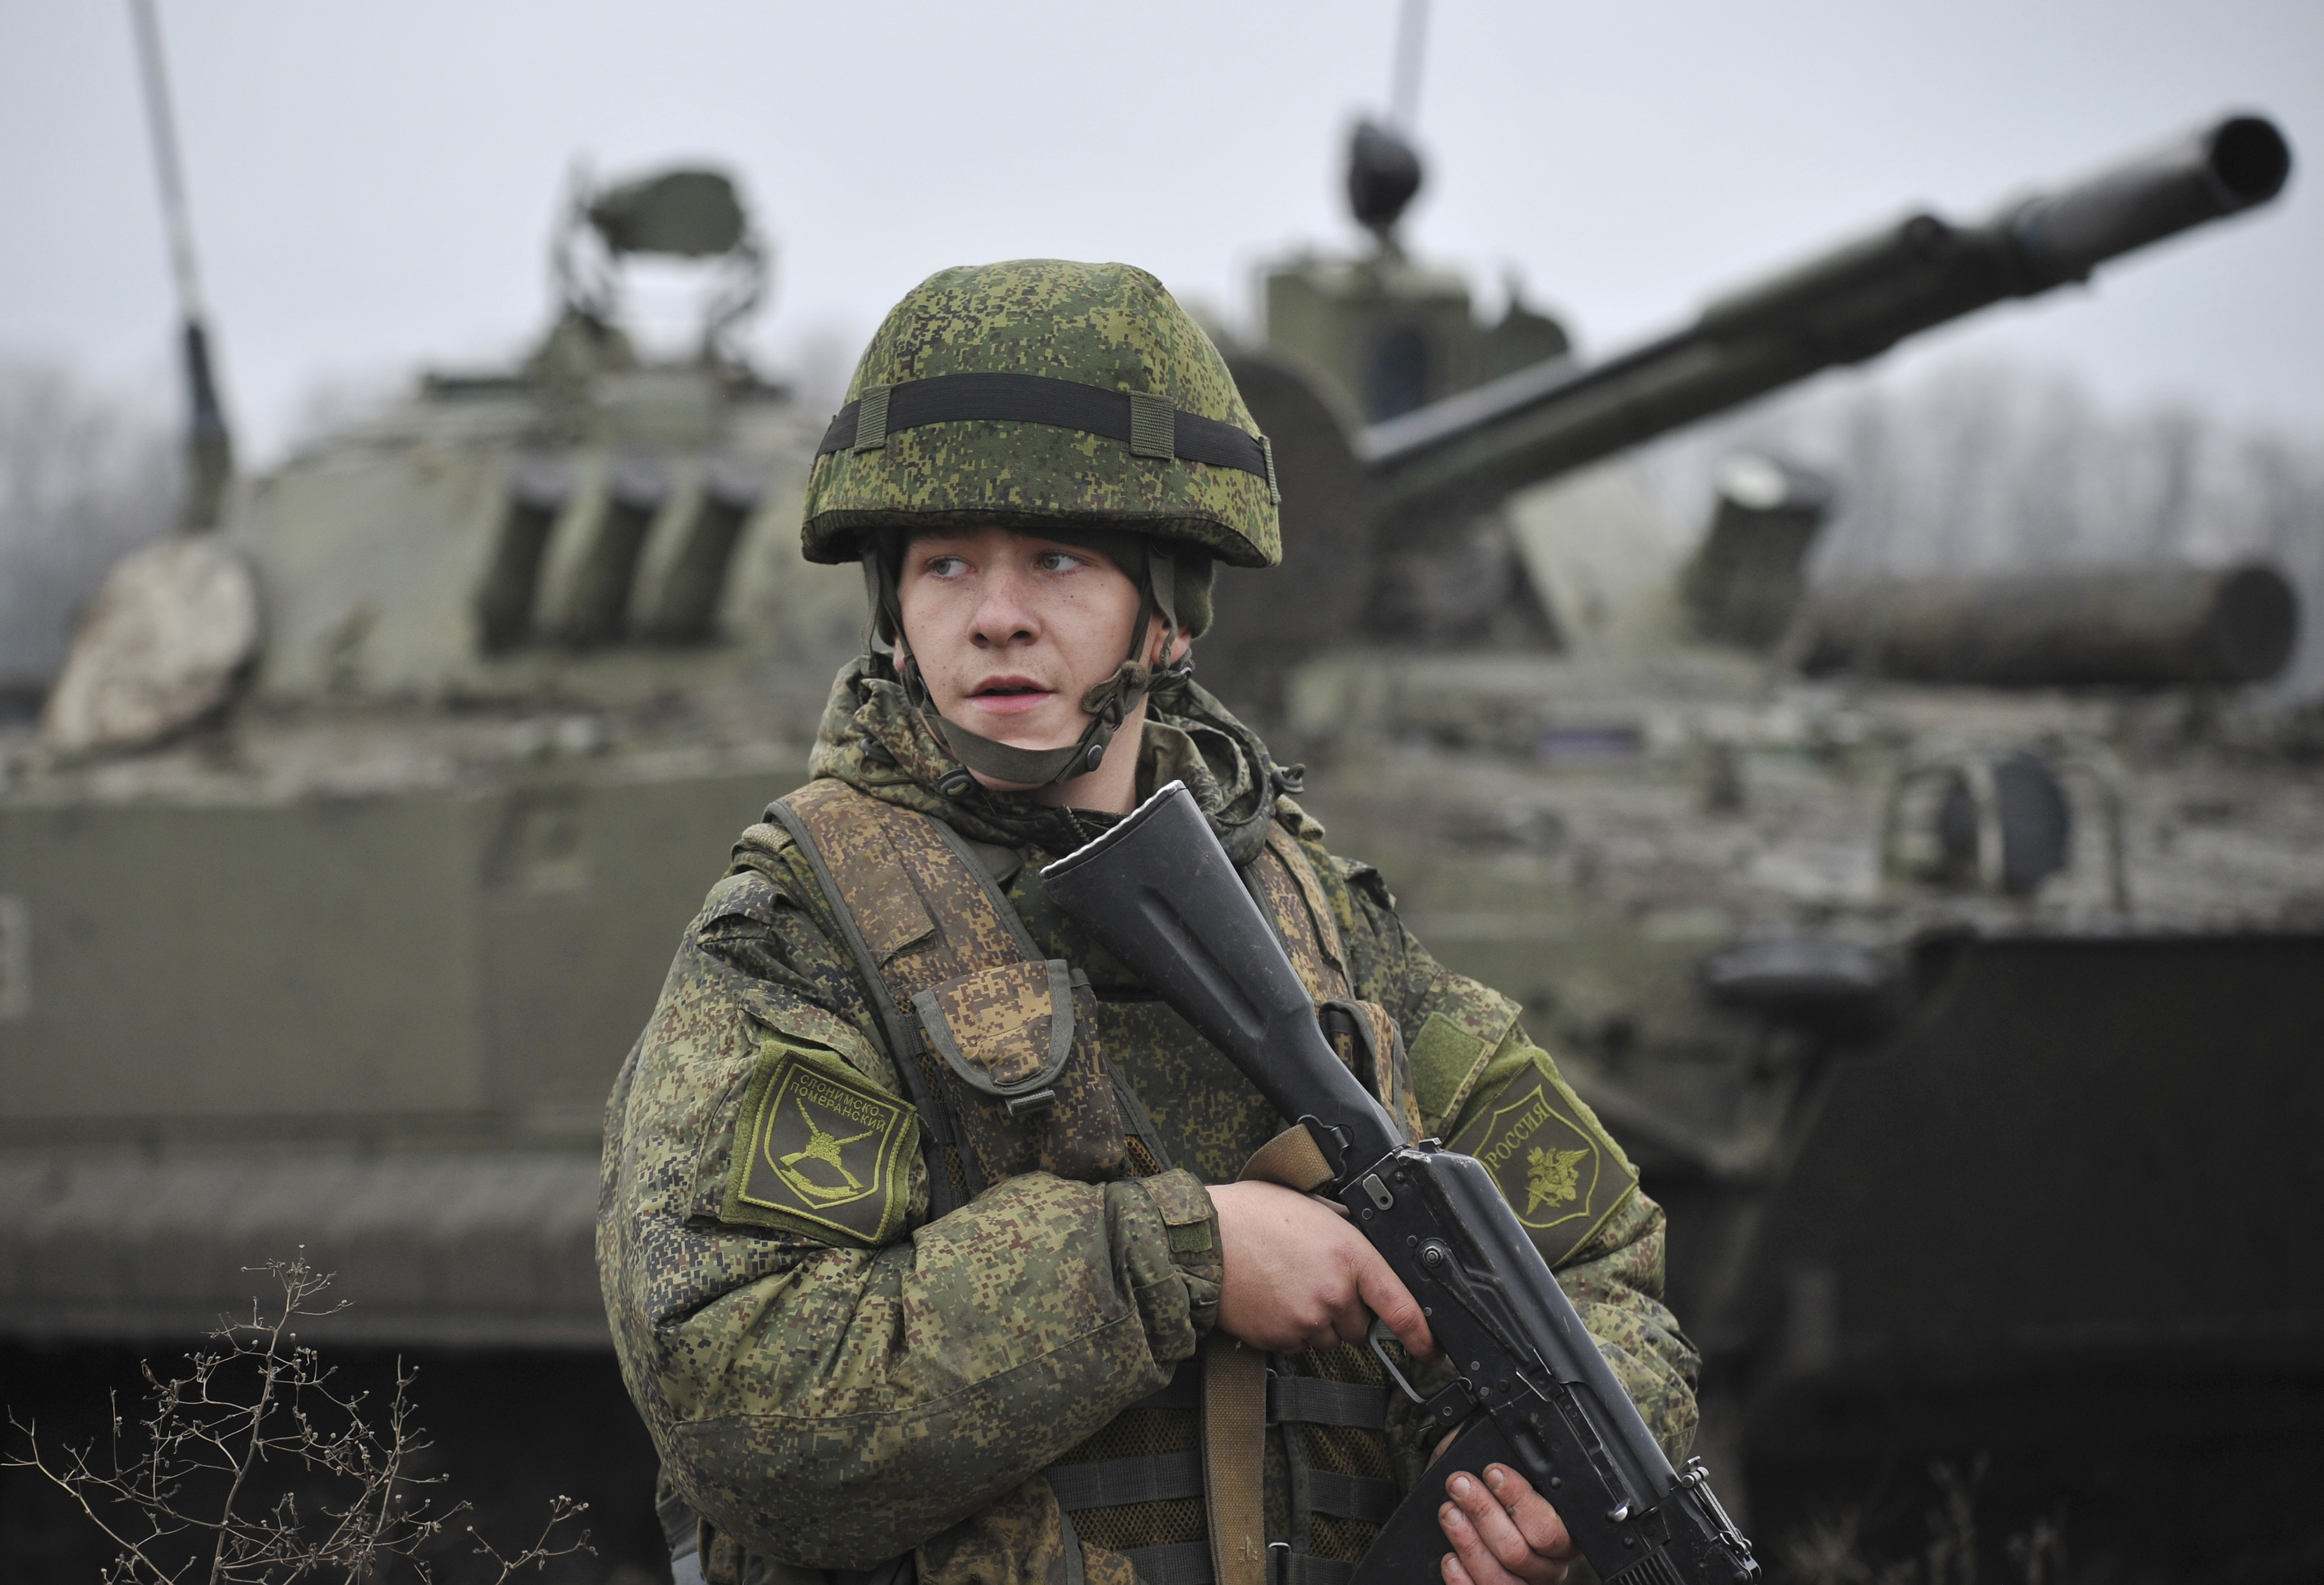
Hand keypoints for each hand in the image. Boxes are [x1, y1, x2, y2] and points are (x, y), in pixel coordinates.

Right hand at [1208, 1180, 1433, 1358]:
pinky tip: (1271, 1300)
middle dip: (1345, 1310)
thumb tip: (1368, 1258)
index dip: (1423, 1334)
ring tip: (1286, 1285)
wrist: (1203, 1240)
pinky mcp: (1279, 1340)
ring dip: (1318, 1321)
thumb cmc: (1253, 1215)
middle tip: (1313, 1279)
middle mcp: (1333, 1293)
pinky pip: (1298, 1345)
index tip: (1433, 1349)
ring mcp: (1305, 1321)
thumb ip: (1348, 1238)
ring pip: (1328, 1338)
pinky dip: (1290, 1329)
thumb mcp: (1315, 1211)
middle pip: (1359, 1326)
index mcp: (1349, 1256)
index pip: (1401, 1305)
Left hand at [1437, 1463, 1573, 1584]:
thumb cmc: (1496, 1487)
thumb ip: (1512, 1462)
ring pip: (1500, 1579)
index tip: (1493, 1472)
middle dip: (1484, 1514)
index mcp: (1564, 1534)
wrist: (1478, 1509)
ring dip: (1469, 1543)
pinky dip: (1462, 1580)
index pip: (1549, 1527)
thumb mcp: (1510, 1469)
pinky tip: (1449, 1557)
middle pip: (1520, 1553)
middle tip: (1460, 1485)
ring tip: (1449, 1513)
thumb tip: (1496, 1449)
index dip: (1519, 1499)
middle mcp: (1549, 1566)